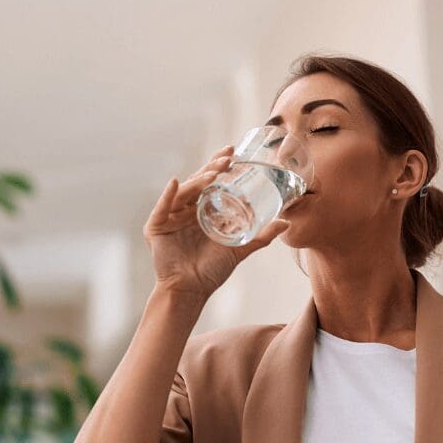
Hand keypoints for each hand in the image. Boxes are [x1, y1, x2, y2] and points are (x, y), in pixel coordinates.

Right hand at [143, 145, 290, 297]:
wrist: (191, 290)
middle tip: (227, 158)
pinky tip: (176, 182)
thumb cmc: (212, 270)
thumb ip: (261, 236)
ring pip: (184, 192)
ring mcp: (170, 217)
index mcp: (202, 210)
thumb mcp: (239, 249)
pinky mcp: (156, 227)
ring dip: (197, 181)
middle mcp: (185, 209)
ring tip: (212, 174)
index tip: (233, 152)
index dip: (220, 166)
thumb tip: (286, 223)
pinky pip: (162, 207)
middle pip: (197, 182)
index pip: (210, 182)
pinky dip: (168, 195)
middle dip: (211, 168)